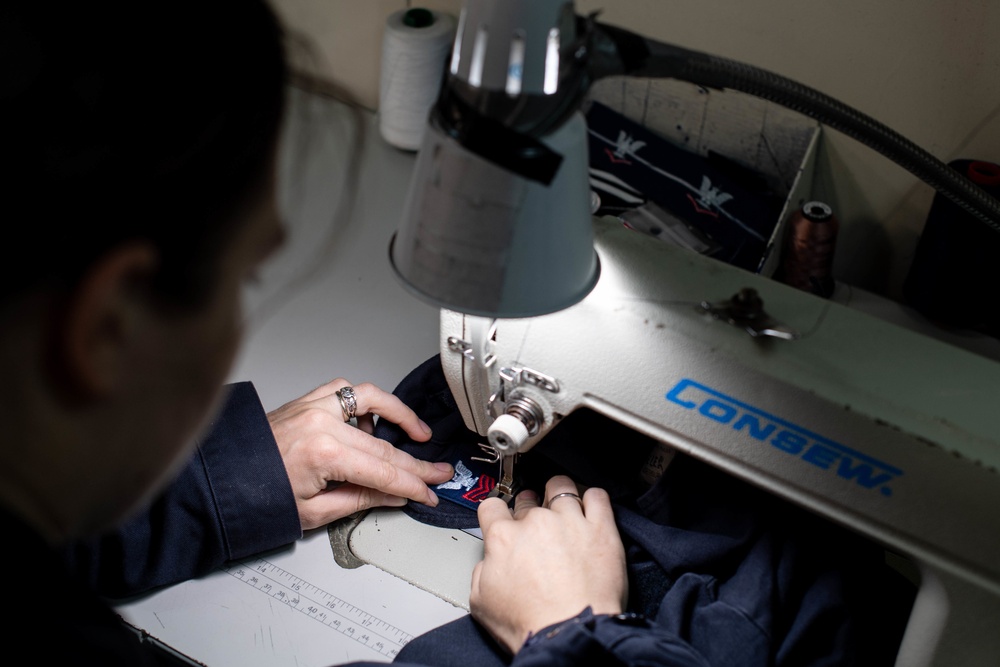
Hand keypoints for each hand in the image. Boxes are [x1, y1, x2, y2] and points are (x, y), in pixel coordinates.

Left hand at [267, 379, 454, 529]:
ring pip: (370, 399)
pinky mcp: (305, 400)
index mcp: (324, 453)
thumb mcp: (313, 512)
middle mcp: (321, 423)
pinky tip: (373, 420)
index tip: (429, 492)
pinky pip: (344, 389)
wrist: (220, 479)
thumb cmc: (256, 495)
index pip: (383, 472)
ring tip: (418, 433)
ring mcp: (313, 406)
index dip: (412, 485)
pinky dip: (363, 401)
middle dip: (416, 462)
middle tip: (438, 471)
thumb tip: (394, 496)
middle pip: (383, 444)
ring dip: (399, 414)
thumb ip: (360, 500)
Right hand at [470, 475, 627, 653]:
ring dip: (559, 496)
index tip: (503, 519)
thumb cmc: (531, 624)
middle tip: (536, 525)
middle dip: (529, 508)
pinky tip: (589, 509)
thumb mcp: (481, 602)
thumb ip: (481, 571)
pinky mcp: (600, 529)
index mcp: (504, 538)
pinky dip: (592, 498)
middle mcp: (536, 522)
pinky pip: (597, 496)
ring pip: (562, 487)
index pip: (493, 506)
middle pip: (528, 498)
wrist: (570, 634)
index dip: (496, 513)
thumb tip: (490, 562)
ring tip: (563, 510)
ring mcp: (570, 521)